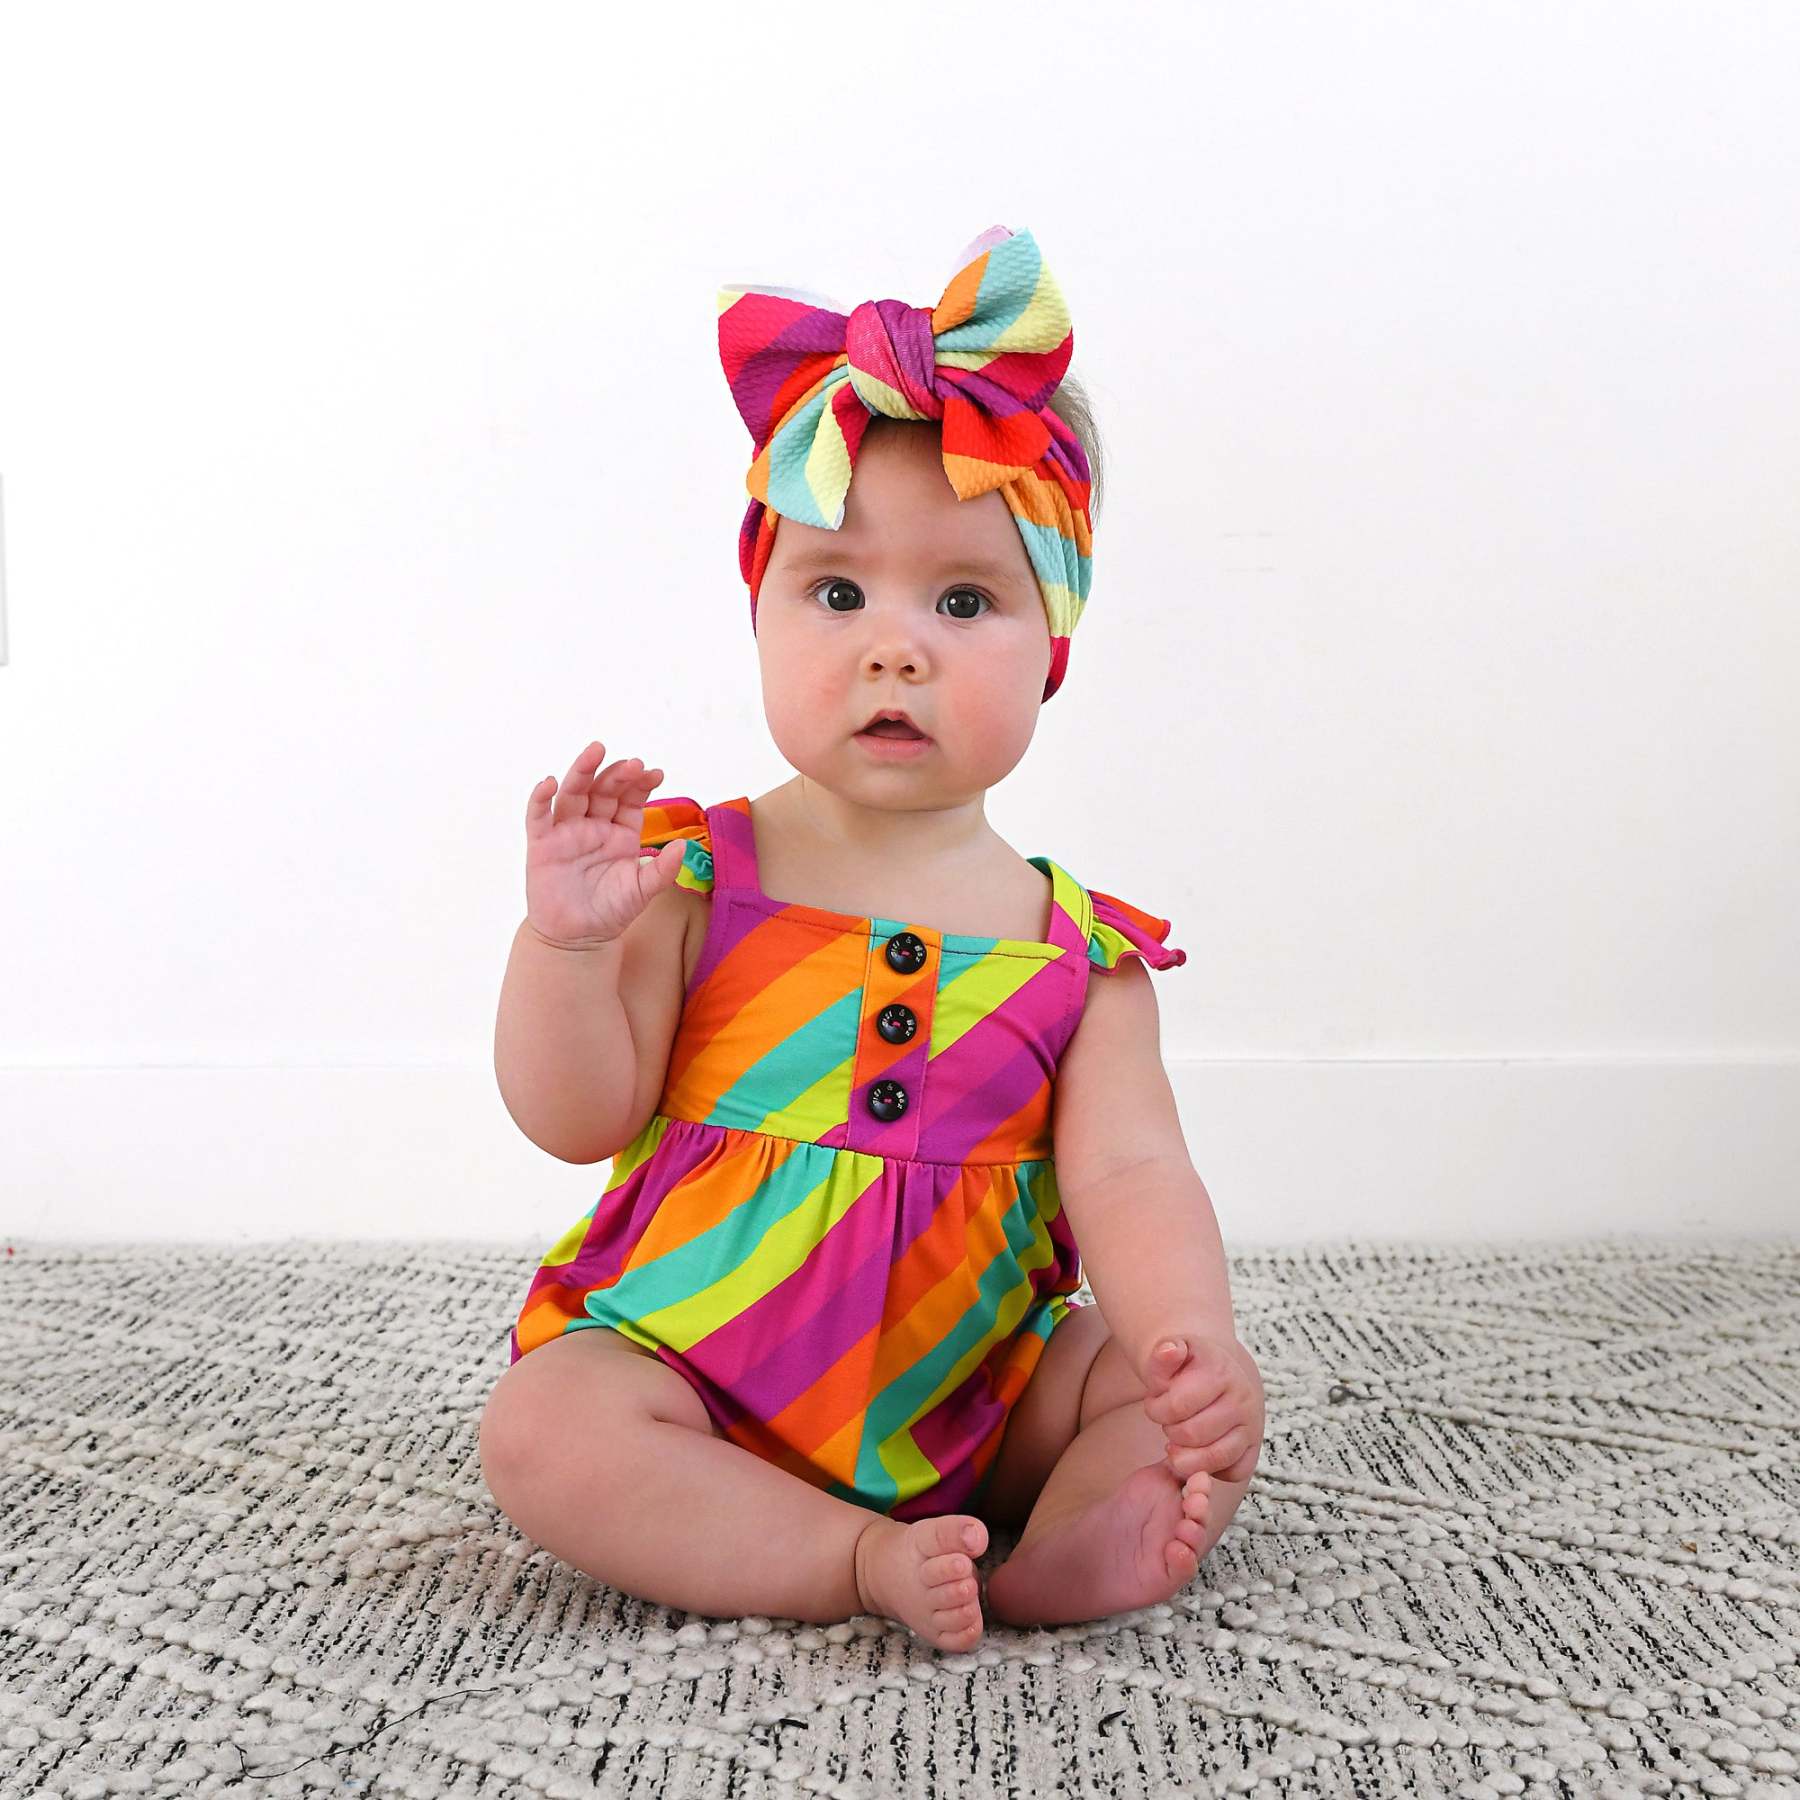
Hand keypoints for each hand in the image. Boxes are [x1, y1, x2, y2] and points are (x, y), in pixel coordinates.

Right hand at [523, 743, 686, 948]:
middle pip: (603, 790)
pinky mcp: (542, 844)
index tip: (655, 773)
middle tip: (632, 763)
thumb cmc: (610, 911)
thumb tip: (683, 847)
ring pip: (573, 794)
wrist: (578, 938)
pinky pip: (539, 816)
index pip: (630, 800)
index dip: (641, 784)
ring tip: (596, 752)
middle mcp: (594, 826)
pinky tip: (549, 783)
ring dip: (583, 771)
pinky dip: (541, 798)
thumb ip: (662, 871)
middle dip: (617, 774)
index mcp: (620, 833)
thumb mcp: (642, 891)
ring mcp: (567, 832)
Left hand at [1141, 1333, 1263, 1483]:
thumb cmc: (1187, 1367)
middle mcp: (1243, 1399)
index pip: (1177, 1406)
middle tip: (1168, 1421)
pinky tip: (1197, 1452)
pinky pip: (1233, 1473)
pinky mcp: (1254, 1448)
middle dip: (1169, 1430)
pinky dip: (1211, 1469)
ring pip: (1214, 1458)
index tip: (1155, 1403)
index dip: (1156, 1409)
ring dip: (1186, 1454)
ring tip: (1178, 1440)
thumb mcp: (1171, 1353)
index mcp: (1221, 1372)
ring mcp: (1252, 1426)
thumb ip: (1162, 1354)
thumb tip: (1169, 1350)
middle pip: (1191, 1435)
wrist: (1216, 1373)